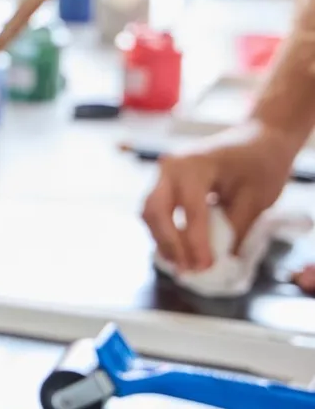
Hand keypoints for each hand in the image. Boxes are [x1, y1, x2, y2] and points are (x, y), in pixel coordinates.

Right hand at [139, 120, 301, 270]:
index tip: (205, 267)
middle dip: (169, 243)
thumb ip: (233, 229)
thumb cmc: (260, 165)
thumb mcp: (256, 199)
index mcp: (196, 164)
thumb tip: (217, 260)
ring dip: (162, 240)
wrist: (257, 139)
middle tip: (186, 269)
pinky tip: (178, 249)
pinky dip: (164, 230)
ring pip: (149, 212)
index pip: (191, 210)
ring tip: (182, 264)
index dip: (195, 242)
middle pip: (155, 210)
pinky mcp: (164, 181)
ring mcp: (163, 172)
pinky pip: (155, 209)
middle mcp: (171, 166)